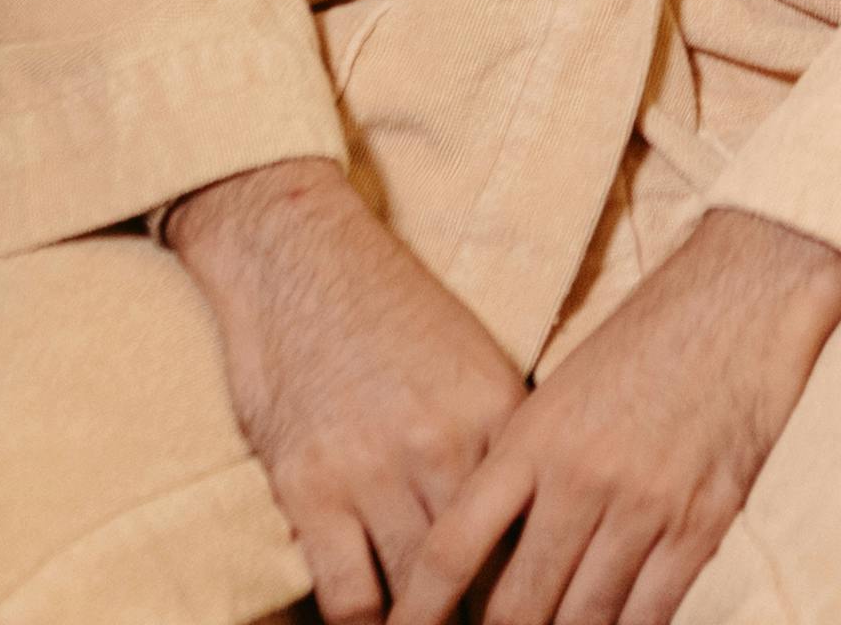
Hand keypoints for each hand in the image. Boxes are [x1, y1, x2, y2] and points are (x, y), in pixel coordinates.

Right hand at [164, 160, 525, 624]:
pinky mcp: (311, 487)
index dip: (541, 578)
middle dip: (491, 612)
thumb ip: (499, 436)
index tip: (543, 607)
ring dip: (429, 623)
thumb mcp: (471, 361)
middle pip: (487, 570)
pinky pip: (349, 592)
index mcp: (502, 412)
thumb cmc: (387, 308)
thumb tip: (530, 514)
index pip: (539, 524)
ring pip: (421, 593)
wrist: (298, 252)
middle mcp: (449, 444)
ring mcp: (377, 468)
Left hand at [388, 208, 840, 624]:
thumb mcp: (560, 393)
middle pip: (516, 604)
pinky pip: (651, 614)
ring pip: (583, 620)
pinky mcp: (704, 522)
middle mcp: (582, 478)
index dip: (419, 610)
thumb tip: (486, 557)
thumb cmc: (646, 338)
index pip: (452, 550)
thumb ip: (522, 471)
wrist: (746, 292)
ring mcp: (646, 505)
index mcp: (532, 438)